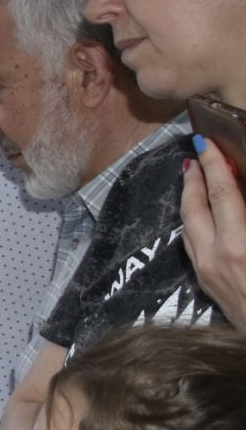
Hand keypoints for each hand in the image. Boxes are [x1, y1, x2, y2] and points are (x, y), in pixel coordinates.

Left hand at [181, 136, 245, 325]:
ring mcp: (208, 273)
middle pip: (195, 208)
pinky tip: (200, 215)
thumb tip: (239, 194)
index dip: (215, 166)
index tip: (206, 143)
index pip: (223, 195)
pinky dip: (194, 223)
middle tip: (195, 155)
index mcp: (239, 246)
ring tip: (195, 179)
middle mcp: (216, 258)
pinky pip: (193, 245)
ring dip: (190, 199)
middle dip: (195, 179)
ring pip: (188, 227)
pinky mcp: (207, 286)